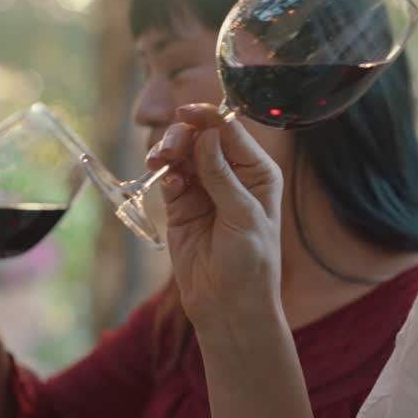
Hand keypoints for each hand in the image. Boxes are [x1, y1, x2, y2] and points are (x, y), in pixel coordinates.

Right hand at [145, 104, 283, 331]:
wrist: (228, 304)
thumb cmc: (250, 262)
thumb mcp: (243, 216)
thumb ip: (222, 176)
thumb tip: (206, 136)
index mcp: (258, 172)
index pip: (232, 132)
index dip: (209, 118)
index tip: (186, 113)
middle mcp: (232, 174)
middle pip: (202, 137)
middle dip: (183, 136)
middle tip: (167, 149)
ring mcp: (205, 188)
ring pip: (182, 153)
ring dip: (168, 151)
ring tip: (158, 161)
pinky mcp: (182, 204)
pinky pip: (169, 176)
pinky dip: (164, 173)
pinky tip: (165, 181)